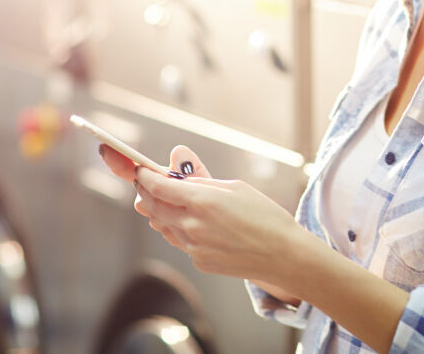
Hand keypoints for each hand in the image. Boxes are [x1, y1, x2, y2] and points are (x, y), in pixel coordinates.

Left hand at [133, 163, 302, 285]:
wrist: (282, 255)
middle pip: (152, 207)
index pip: (158, 186)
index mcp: (202, 200)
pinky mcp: (199, 262)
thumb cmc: (265, 215)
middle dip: (147, 193)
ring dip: (162, 212)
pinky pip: (180, 241)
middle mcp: (192, 225)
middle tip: (149, 184)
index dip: (145, 176)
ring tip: (176, 202)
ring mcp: (194, 247)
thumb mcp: (235, 187)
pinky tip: (199, 224)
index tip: (141, 170)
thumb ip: (201, 176)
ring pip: (162, 225)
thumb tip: (177, 161)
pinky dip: (181, 229)